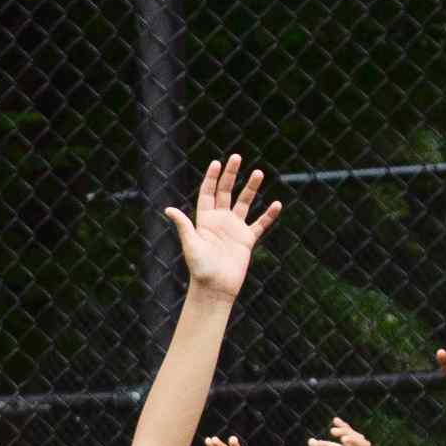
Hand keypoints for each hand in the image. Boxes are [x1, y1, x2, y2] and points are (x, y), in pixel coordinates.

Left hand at [168, 154, 282, 303]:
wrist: (215, 288)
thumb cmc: (200, 268)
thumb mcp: (191, 245)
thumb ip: (183, 226)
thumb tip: (168, 209)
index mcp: (204, 220)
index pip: (208, 193)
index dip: (211, 178)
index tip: (217, 163)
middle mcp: (219, 221)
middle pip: (226, 192)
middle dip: (231, 175)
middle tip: (237, 157)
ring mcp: (234, 229)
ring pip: (244, 203)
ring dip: (251, 188)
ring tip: (259, 172)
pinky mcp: (247, 240)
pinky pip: (260, 224)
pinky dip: (268, 215)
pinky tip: (276, 204)